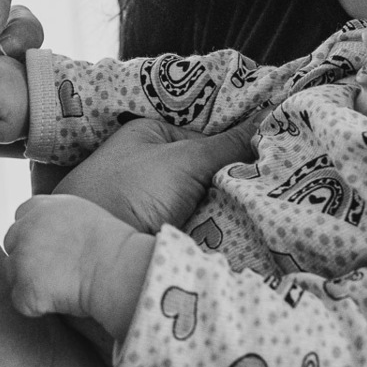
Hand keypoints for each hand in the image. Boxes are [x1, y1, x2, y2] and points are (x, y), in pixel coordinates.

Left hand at [5, 196, 153, 340]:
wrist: (118, 267)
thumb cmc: (113, 245)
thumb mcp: (82, 214)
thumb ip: (57, 218)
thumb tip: (49, 236)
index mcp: (40, 206)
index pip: (21, 218)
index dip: (35, 236)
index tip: (54, 250)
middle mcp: (25, 227)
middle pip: (12, 244)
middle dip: (28, 258)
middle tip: (57, 272)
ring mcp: (21, 257)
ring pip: (13, 274)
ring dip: (31, 283)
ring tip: (63, 287)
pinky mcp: (24, 286)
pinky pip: (21, 302)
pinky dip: (36, 307)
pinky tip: (60, 302)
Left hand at [54, 117, 256, 233]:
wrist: (92, 253)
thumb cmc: (130, 190)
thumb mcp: (184, 159)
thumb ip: (227, 143)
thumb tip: (269, 114)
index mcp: (151, 132)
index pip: (208, 135)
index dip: (237, 145)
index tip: (272, 156)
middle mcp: (149, 161)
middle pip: (204, 167)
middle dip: (231, 177)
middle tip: (273, 183)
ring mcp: (151, 197)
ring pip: (202, 198)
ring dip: (224, 205)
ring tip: (264, 205)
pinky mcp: (154, 229)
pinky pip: (194, 222)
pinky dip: (212, 226)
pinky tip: (241, 227)